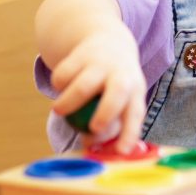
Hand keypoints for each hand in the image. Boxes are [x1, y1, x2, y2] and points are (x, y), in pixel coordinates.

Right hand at [50, 26, 147, 152]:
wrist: (110, 42)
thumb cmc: (113, 87)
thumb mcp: (119, 103)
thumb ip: (105, 126)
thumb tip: (88, 145)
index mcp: (135, 90)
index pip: (136, 113)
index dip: (130, 133)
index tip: (121, 152)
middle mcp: (122, 74)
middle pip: (118, 92)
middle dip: (105, 112)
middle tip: (92, 128)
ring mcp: (102, 63)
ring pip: (84, 84)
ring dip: (68, 101)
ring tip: (59, 111)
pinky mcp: (81, 54)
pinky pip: (65, 73)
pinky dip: (58, 84)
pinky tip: (61, 87)